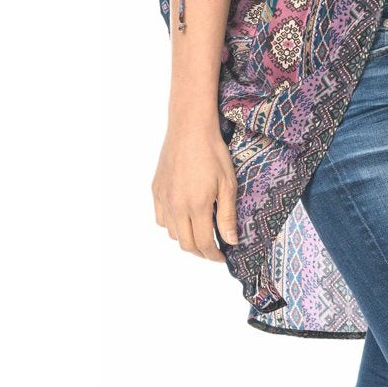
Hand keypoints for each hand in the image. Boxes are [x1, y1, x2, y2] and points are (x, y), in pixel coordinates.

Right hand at [152, 116, 239, 262]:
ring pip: (172, 233)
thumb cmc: (213, 152)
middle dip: (201, 252)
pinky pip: (161, 218)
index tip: (221, 258)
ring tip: (201, 233)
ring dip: (186, 238)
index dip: (213, 255)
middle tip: (213, 250)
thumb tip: (230, 241)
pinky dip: (172, 225)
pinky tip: (184, 218)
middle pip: (186, 243)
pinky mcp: (156, 189)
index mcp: (196, 205)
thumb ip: (227, 215)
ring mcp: (164, 198)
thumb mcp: (228, 184)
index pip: (203, 243)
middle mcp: (176, 205)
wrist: (190, 128)